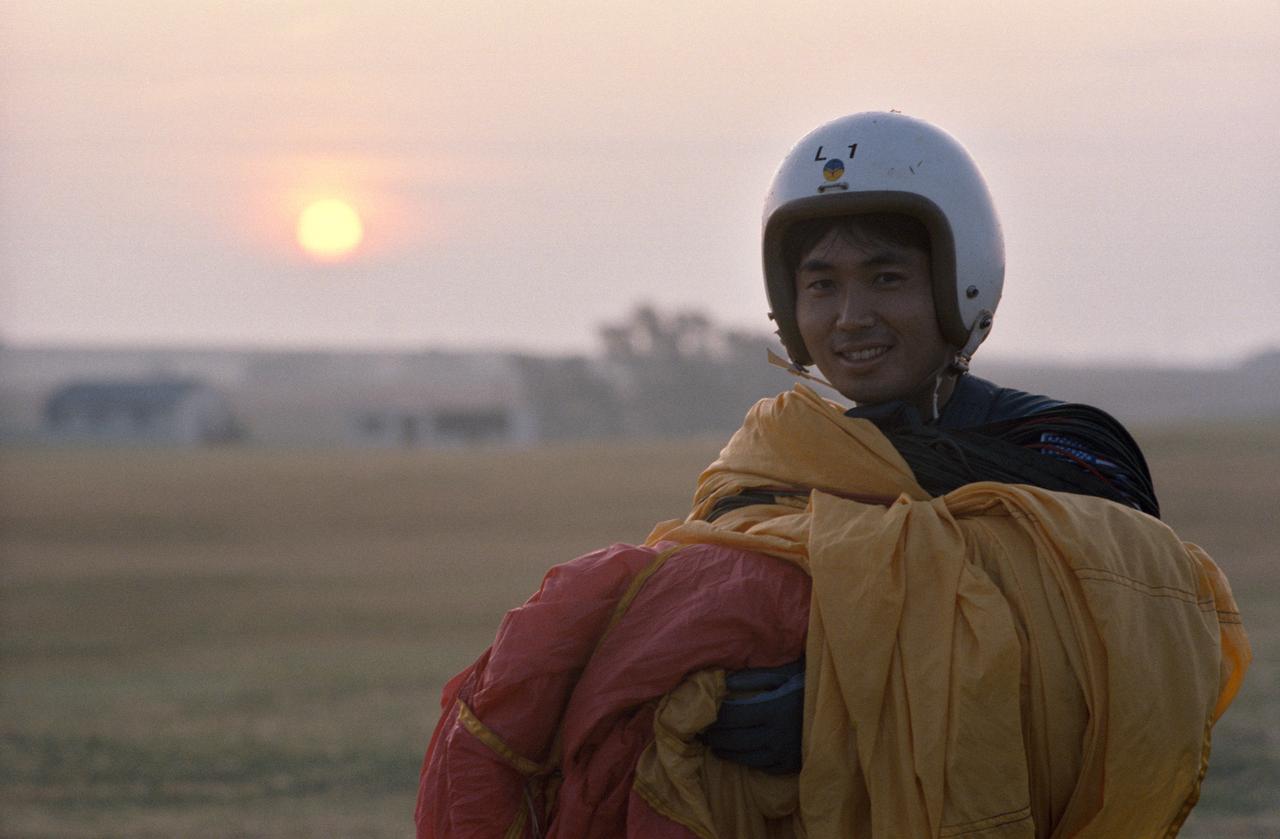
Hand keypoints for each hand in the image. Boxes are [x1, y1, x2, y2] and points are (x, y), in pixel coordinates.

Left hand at [701, 659, 803, 773]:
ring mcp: (784, 752)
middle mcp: (776, 734)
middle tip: (704, 734)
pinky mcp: (792, 763)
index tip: (706, 714)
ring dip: (728, 752)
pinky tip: (741, 756)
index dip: (717, 717)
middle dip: (717, 736)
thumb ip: (753, 677)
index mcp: (772, 709)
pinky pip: (764, 766)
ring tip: (716, 747)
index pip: (734, 716)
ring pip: (747, 757)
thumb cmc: (808, 684)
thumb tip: (725, 681)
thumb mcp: (782, 674)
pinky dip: (748, 761)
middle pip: (736, 739)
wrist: (841, 706)